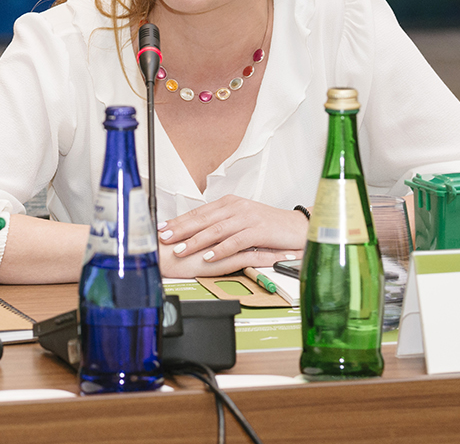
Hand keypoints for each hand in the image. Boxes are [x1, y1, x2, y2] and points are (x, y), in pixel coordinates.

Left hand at [157, 195, 306, 271]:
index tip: (161, 228)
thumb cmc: (269, 227)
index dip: (179, 221)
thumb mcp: (242, 221)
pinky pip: (236, 241)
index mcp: (229, 203)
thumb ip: (222, 225)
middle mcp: (236, 207)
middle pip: (203, 218)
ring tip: (182, 250)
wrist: (297, 227)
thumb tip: (197, 233)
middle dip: (181, 229)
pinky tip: (209, 256)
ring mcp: (248, 217)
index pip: (199, 212)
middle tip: (164, 238)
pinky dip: (221, 249)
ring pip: (216, 229)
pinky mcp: (259, 230)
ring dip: (197, 241)